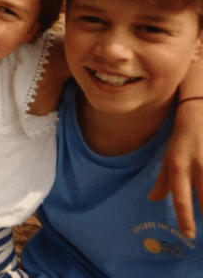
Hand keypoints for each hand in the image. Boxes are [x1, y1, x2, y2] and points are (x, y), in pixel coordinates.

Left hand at [148, 98, 202, 239]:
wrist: (198, 115)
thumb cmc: (181, 141)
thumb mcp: (168, 158)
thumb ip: (162, 181)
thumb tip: (152, 200)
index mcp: (178, 166)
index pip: (180, 197)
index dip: (185, 218)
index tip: (188, 234)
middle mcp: (197, 166)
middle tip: (202, 236)